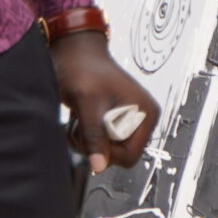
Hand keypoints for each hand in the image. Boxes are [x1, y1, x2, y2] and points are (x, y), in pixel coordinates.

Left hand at [53, 31, 155, 172]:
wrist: (72, 50)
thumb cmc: (81, 67)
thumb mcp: (86, 103)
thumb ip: (93, 135)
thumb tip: (99, 166)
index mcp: (145, 113)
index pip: (130, 156)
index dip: (107, 152)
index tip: (90, 135)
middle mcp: (141, 117)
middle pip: (120, 155)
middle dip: (96, 146)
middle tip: (81, 124)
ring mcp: (129, 119)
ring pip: (109, 150)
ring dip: (88, 140)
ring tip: (79, 117)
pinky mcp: (116, 119)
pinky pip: (103, 141)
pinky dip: (87, 135)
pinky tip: (81, 117)